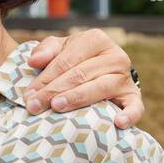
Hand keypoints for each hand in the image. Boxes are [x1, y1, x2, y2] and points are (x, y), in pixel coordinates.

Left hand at [25, 28, 143, 127]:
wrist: (101, 69)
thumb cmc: (75, 59)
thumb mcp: (60, 48)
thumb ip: (46, 50)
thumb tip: (34, 61)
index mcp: (95, 39)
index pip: (66, 61)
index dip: (45, 78)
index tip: (28, 95)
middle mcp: (115, 56)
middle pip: (80, 75)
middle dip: (54, 91)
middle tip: (35, 106)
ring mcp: (125, 77)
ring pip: (100, 88)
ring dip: (78, 99)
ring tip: (57, 107)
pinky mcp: (133, 96)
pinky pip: (135, 107)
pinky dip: (129, 115)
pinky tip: (118, 123)